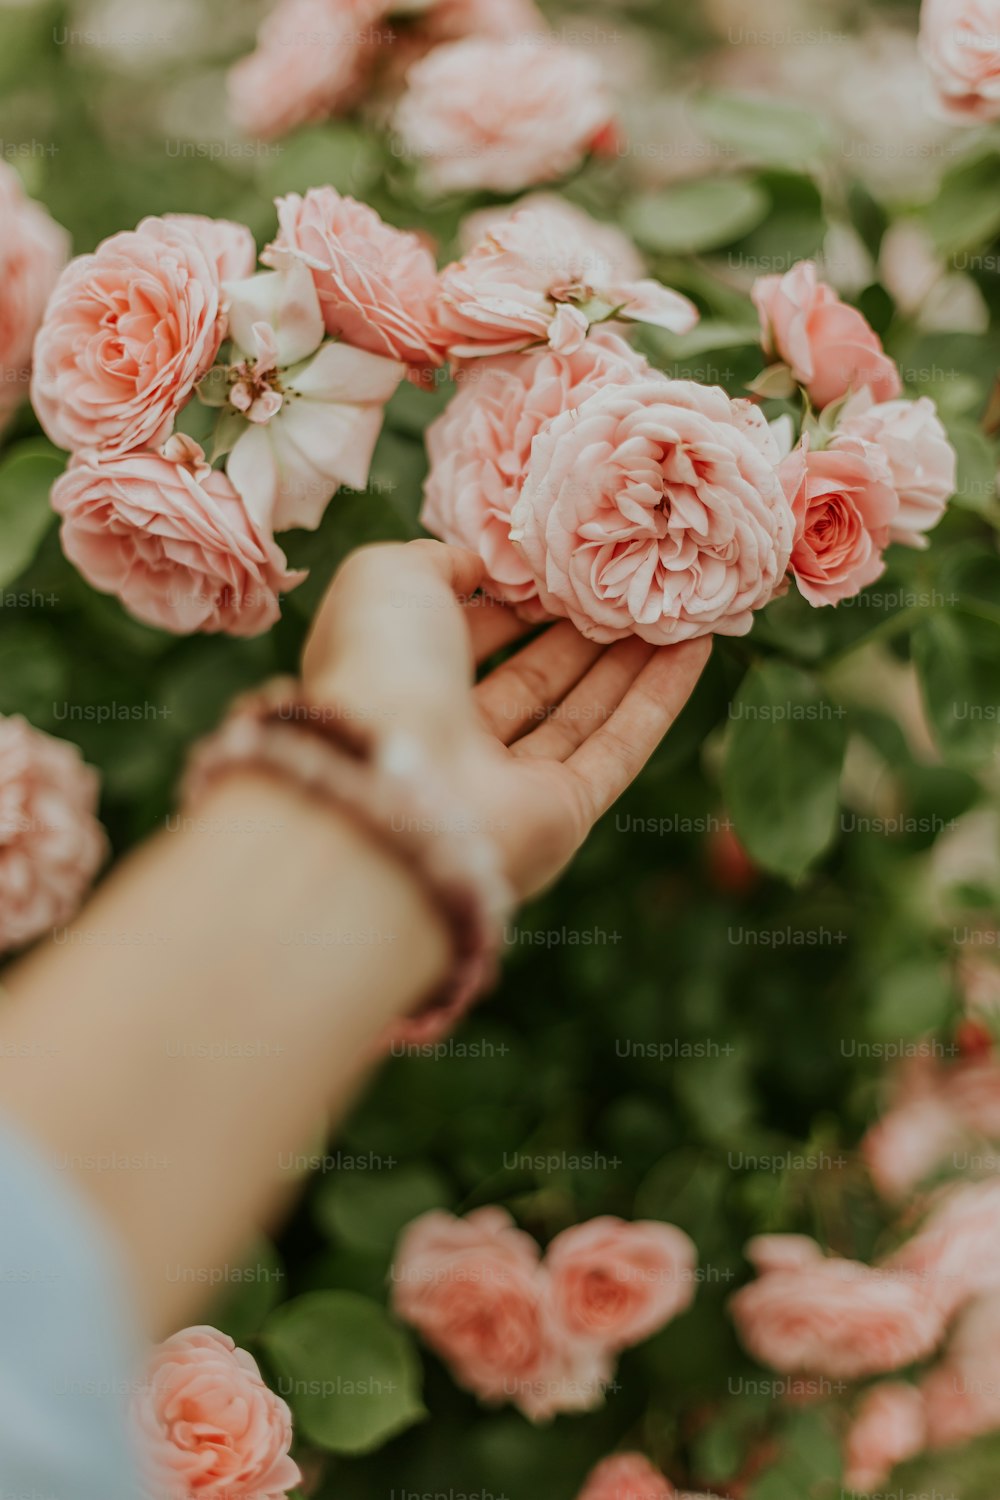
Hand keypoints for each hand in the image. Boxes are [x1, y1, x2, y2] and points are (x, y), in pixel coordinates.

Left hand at [304, 540, 710, 899]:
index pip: (462, 638)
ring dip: (629, 659)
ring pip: (580, 712)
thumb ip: (436, 562)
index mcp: (396, 685)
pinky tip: (697, 648)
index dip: (512, 600)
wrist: (397, 782)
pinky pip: (619, 747)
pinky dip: (659, 699)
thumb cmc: (379, 666)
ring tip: (676, 605)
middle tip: (633, 581)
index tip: (564, 563)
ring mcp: (508, 784)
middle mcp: (450, 738)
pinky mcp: (563, 813)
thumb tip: (482, 566)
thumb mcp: (388, 579)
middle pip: (529, 679)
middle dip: (581, 631)